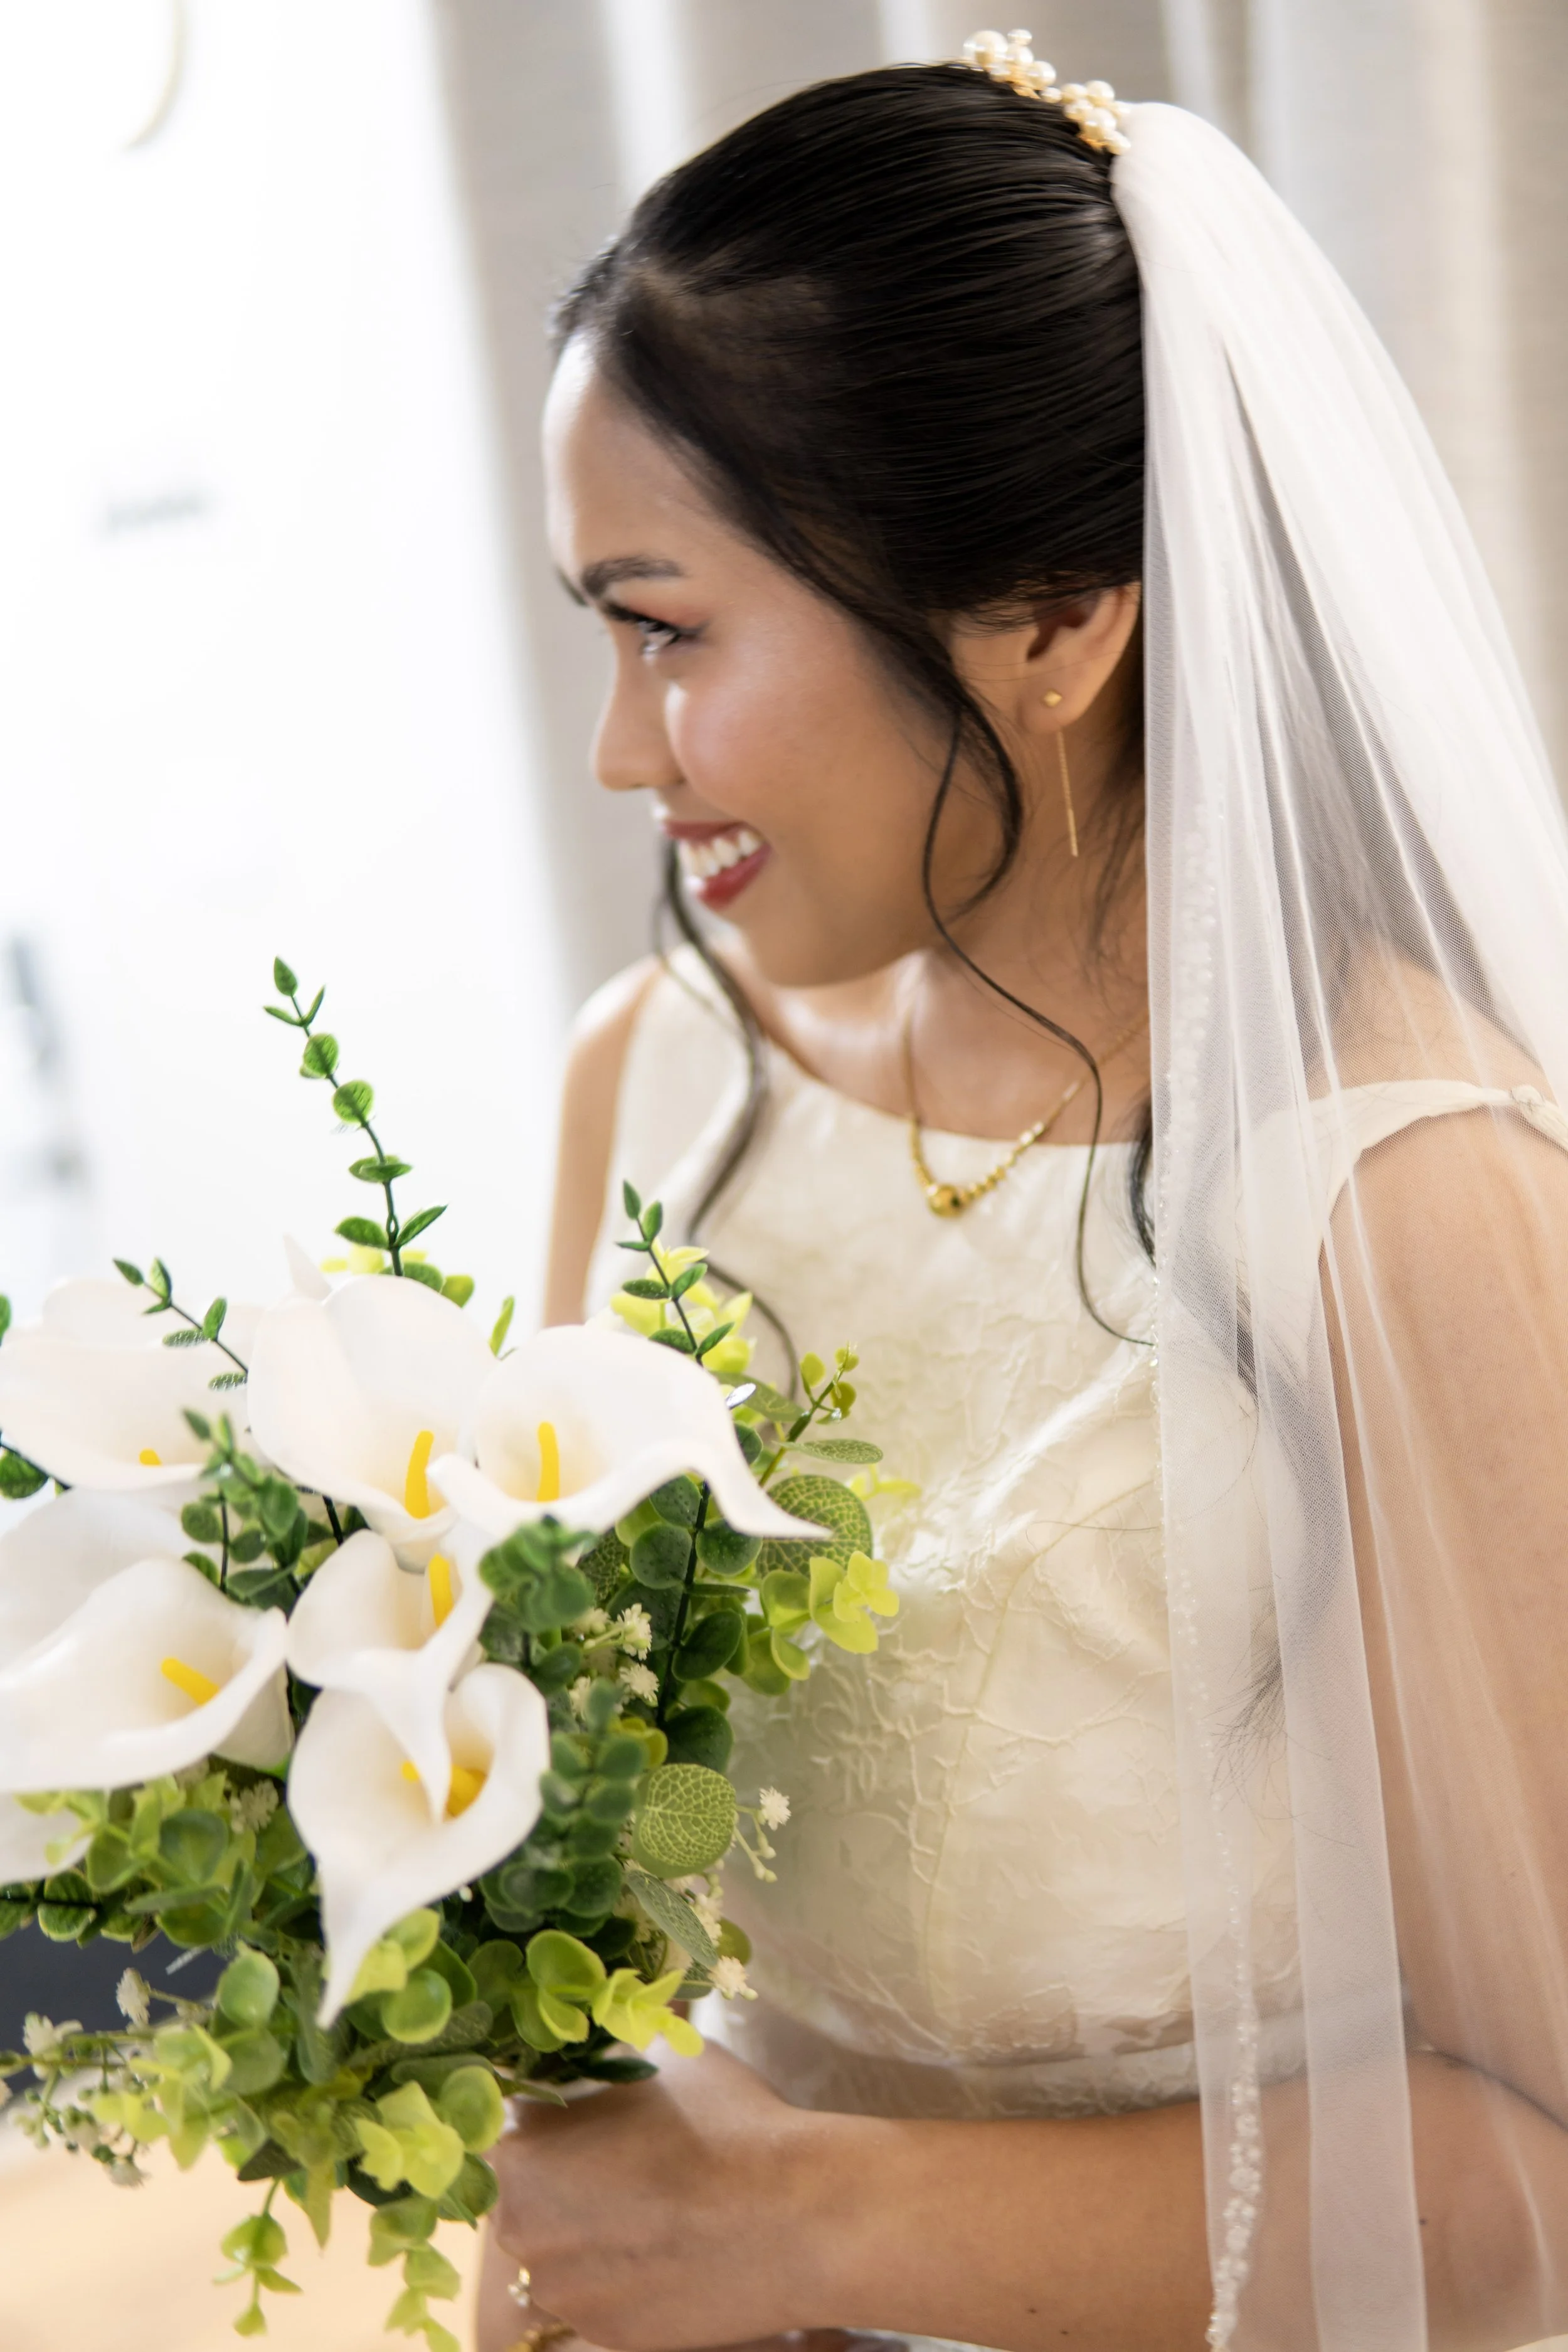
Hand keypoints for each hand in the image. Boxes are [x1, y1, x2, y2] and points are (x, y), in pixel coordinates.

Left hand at [487, 2042, 836, 2350]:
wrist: (792, 2217)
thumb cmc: (722, 2122)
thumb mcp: (657, 2054)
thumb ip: (607, 2056)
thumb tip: (600, 2038)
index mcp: (520, 2151)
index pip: (510, 2124)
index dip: (551, 2113)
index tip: (587, 2109)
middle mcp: (520, 2229)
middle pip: (527, 2192)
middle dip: (565, 2173)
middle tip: (628, 2154)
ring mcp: (562, 2292)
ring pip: (561, 2249)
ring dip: (591, 2228)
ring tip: (658, 2203)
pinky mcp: (604, 2335)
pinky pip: (598, 2294)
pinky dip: (623, 2274)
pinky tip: (671, 2247)